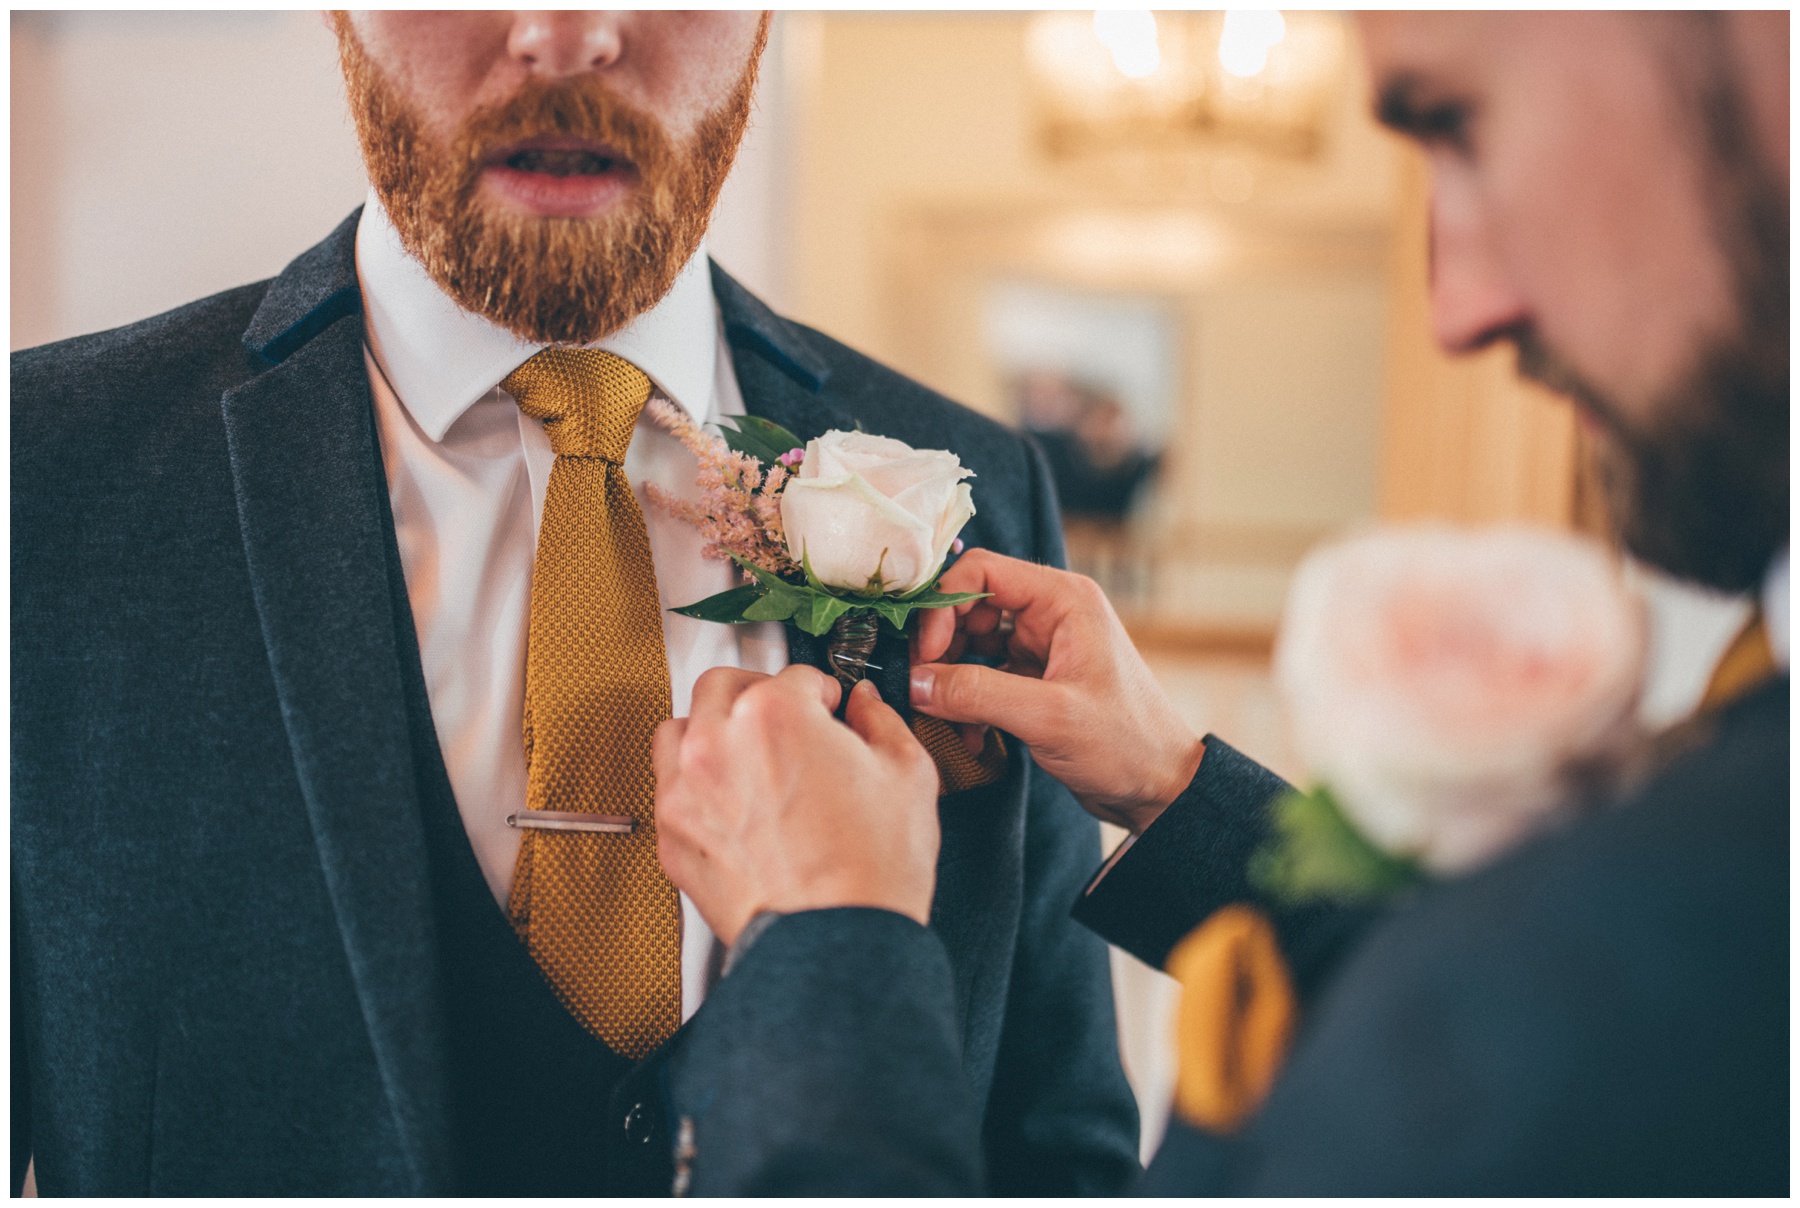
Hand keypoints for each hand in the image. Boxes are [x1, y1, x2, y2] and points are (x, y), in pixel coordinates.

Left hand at [654, 664, 941, 947]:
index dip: (823, 691)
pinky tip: (728, 799)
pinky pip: (668, 787)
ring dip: (712, 729)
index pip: (796, 675)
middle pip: (724, 685)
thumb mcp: (908, 775)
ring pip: (681, 729)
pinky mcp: (673, 837)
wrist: (838, 943)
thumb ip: (883, 722)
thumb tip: (868, 707)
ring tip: (746, 751)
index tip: (831, 709)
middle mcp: (720, 743)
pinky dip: (693, 783)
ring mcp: (686, 791)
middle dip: (759, 693)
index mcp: (776, 714)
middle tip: (788, 717)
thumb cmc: (872, 871)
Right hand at [910, 549, 1203, 833]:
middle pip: (970, 606)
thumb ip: (977, 693)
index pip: (982, 572)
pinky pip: (983, 677)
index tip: (925, 652)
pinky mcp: (1035, 680)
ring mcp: (1042, 647)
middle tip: (921, 685)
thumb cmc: (1125, 743)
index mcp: (1064, 599)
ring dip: (951, 678)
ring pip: (972, 643)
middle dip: (940, 645)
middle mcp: (1051, 614)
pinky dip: (968, 702)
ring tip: (941, 715)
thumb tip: (914, 680)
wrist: (1160, 788)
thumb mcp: (1048, 717)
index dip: (943, 606)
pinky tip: (970, 737)